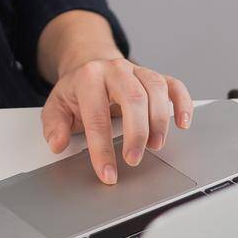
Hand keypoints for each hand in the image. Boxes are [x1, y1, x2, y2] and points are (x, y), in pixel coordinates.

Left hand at [40, 54, 193, 184]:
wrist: (91, 65)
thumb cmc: (78, 91)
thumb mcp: (57, 105)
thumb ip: (54, 125)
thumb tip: (58, 143)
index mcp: (89, 78)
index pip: (97, 116)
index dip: (102, 148)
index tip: (108, 173)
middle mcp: (115, 70)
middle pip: (133, 98)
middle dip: (136, 133)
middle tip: (133, 159)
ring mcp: (138, 71)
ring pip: (156, 89)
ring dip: (159, 121)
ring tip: (155, 146)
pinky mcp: (155, 76)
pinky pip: (174, 84)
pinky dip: (182, 103)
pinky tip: (183, 123)